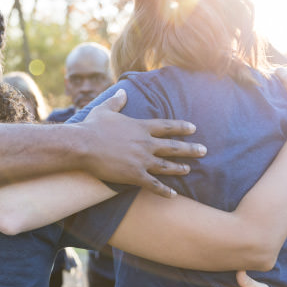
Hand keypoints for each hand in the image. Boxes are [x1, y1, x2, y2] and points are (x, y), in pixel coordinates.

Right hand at [78, 89, 205, 197]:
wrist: (82, 145)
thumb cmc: (92, 127)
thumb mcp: (104, 109)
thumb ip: (117, 101)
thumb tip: (123, 91)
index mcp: (140, 127)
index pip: (166, 126)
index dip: (181, 127)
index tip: (193, 128)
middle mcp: (145, 143)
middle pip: (173, 146)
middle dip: (190, 149)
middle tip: (204, 150)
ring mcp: (141, 160)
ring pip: (166, 165)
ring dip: (179, 168)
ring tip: (189, 169)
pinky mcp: (134, 175)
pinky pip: (153, 185)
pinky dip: (164, 191)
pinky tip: (173, 195)